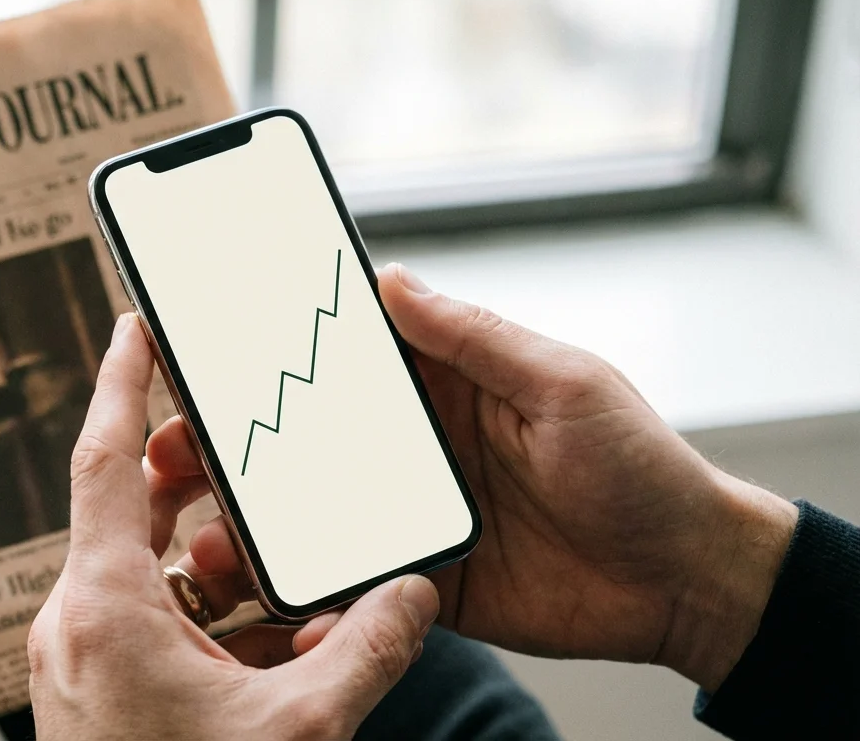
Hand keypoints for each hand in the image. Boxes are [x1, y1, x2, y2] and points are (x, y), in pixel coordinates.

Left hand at [27, 314, 438, 740]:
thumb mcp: (301, 731)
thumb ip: (367, 649)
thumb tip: (414, 593)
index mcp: (104, 611)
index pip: (104, 460)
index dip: (120, 380)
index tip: (135, 319)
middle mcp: (76, 624)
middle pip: (127, 509)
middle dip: (185, 466)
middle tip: (236, 429)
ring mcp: (80, 661)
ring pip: (139, 568)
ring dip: (202, 547)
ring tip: (269, 533)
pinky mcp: (95, 692)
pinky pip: (146, 619)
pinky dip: (199, 606)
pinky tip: (264, 627)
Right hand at [158, 266, 797, 692]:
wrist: (686, 583)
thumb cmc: (640, 466)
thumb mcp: (563, 383)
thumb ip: (474, 336)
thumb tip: (391, 277)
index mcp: (445, 383)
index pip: (344, 352)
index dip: (276, 343)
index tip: (207, 338)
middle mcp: (414, 445)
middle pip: (304, 433)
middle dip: (233, 436)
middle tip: (173, 442)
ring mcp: (410, 513)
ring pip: (309, 506)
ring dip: (250, 511)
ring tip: (197, 520)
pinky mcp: (418, 578)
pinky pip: (345, 577)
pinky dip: (298, 581)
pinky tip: (256, 580)